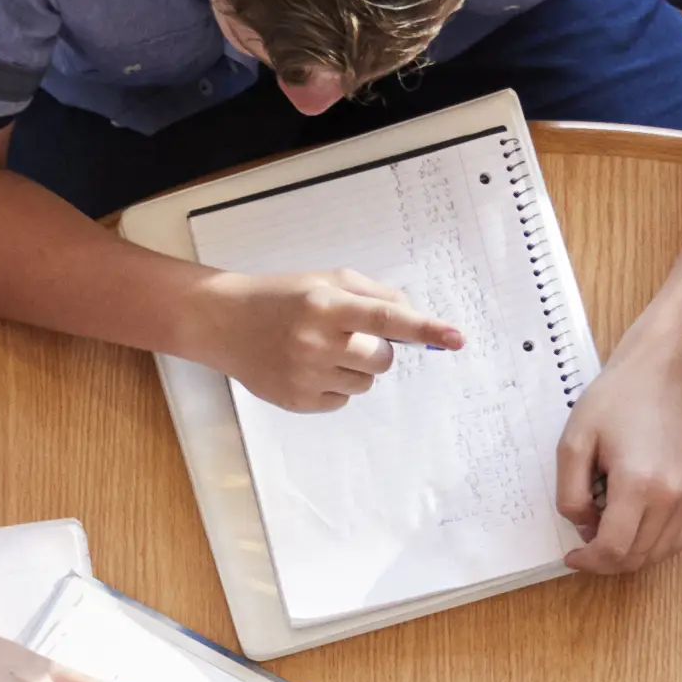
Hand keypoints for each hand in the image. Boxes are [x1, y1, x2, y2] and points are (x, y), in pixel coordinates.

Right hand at [207, 270, 463, 413]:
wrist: (225, 322)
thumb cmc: (283, 297)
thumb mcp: (326, 280)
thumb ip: (373, 294)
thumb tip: (413, 316)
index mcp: (326, 306)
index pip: (386, 318)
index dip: (424, 329)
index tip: (456, 338)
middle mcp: (316, 342)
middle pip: (383, 359)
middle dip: (377, 349)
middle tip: (348, 335)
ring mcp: (306, 376)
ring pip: (366, 383)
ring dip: (356, 368)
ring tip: (321, 350)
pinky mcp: (298, 401)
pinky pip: (343, 400)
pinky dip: (335, 386)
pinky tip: (308, 367)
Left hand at [551, 357, 681, 574]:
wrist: (659, 377)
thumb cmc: (613, 402)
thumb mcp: (573, 443)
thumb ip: (570, 493)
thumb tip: (585, 527)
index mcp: (638, 483)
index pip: (614, 549)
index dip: (589, 561)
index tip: (571, 555)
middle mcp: (670, 497)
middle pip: (636, 558)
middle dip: (604, 561)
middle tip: (583, 544)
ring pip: (657, 555)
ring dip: (627, 557)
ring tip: (606, 533)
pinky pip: (675, 541)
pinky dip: (650, 547)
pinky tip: (631, 530)